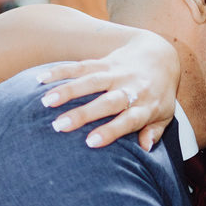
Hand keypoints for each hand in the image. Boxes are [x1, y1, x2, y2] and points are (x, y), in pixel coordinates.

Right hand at [39, 30, 178, 149]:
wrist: (161, 56)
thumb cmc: (158, 94)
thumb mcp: (164, 115)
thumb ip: (154, 132)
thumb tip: (144, 149)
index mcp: (145, 107)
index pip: (128, 120)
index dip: (110, 131)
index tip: (90, 142)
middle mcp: (130, 89)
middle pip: (106, 102)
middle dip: (83, 114)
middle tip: (59, 126)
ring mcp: (117, 74)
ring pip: (91, 81)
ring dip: (68, 90)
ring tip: (46, 102)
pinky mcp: (105, 61)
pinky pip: (82, 65)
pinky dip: (61, 71)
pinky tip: (41, 79)